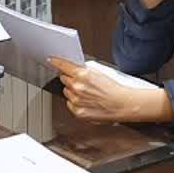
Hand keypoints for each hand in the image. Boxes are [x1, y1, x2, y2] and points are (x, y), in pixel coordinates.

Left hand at [48, 57, 171, 124]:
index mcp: (82, 75)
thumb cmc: (114, 89)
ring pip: (66, 92)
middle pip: (63, 78)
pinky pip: (70, 104)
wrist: (122, 104)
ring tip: (87, 92)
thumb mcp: (100, 71)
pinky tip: (87, 100)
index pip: (63, 66)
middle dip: (69, 78)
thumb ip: (85, 70)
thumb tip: (74, 67)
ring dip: (73, 90)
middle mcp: (77, 87)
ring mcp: (76, 101)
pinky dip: (75, 102)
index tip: (51, 60)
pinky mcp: (78, 112)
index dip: (56, 62)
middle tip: (80, 80)